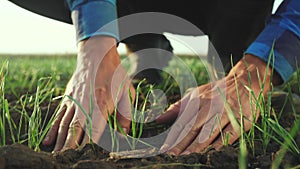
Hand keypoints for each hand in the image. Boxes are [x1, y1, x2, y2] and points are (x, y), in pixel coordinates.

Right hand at [42, 36, 134, 150]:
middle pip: (76, 130)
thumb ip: (126, 114)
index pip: (94, 130)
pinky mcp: (68, 97)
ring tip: (55, 156)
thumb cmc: (115, 74)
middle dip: (70, 148)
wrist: (97, 54)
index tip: (84, 156)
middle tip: (63, 161)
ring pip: (64, 125)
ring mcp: (74, 101)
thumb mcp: (127, 91)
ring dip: (60, 142)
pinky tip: (48, 141)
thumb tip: (124, 133)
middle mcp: (86, 104)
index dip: (88, 145)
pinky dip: (52, 129)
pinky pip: (58, 116)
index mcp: (103, 104)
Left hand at [157, 54, 281, 154]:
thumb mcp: (195, 94)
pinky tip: (211, 150)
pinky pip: (229, 132)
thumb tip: (159, 119)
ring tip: (187, 155)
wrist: (245, 81)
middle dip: (182, 142)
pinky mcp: (240, 118)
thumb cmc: (216, 90)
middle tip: (173, 154)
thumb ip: (178, 107)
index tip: (165, 148)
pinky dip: (220, 142)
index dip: (174, 135)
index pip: (183, 121)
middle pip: (194, 127)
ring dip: (198, 144)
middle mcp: (211, 105)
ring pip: (210, 131)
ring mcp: (226, 112)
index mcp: (198, 100)